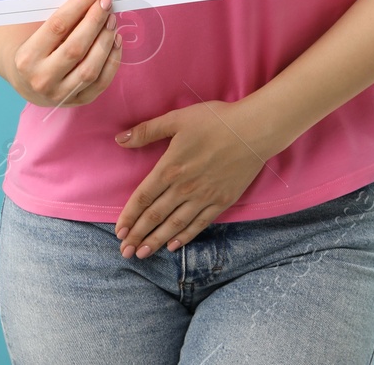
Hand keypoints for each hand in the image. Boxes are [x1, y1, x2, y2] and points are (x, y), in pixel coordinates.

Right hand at [4, 0, 122, 107]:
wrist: (25, 83)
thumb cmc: (32, 49)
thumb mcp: (34, 33)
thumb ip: (59, 19)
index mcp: (26, 58)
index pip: (57, 26)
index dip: (78, 5)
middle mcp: (41, 79)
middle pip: (75, 47)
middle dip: (94, 21)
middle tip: (106, 2)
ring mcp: (60, 94)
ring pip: (90, 68)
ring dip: (105, 41)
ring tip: (112, 20)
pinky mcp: (77, 102)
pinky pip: (100, 83)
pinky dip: (112, 60)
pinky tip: (115, 40)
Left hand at [111, 96, 277, 258]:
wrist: (255, 130)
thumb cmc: (215, 120)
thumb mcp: (177, 119)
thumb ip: (147, 131)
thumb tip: (120, 139)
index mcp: (170, 168)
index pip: (143, 197)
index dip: (129, 216)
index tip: (119, 231)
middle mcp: (185, 187)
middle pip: (155, 216)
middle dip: (138, 235)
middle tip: (124, 252)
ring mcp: (204, 197)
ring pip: (175, 225)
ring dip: (156, 241)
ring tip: (142, 254)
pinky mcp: (222, 201)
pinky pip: (199, 224)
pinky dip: (185, 236)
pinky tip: (173, 246)